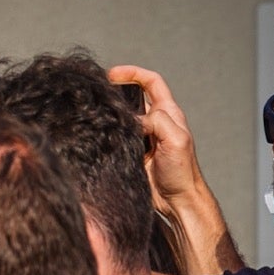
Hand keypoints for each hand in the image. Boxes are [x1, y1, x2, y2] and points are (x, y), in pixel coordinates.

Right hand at [108, 64, 236, 274]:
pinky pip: (115, 138)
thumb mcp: (176, 140)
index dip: (133, 73)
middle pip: (132, 97)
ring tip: (91, 111)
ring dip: (108, 113)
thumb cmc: (182, 171)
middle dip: (115, 90)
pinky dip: (105, 134)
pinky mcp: (130, 154)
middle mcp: (153, 122)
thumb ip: (157, 122)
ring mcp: (140, 139)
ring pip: (121, 118)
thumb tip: (132, 118)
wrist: (176, 200)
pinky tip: (94, 134)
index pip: (151, 82)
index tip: (112, 74)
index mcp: (168, 113)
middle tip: (95, 91)